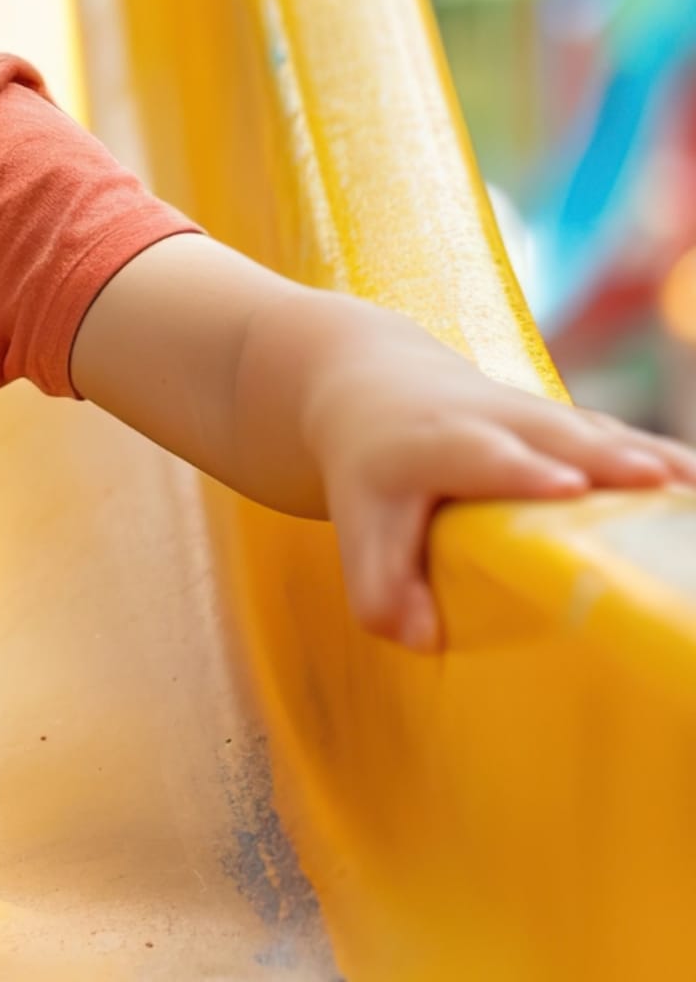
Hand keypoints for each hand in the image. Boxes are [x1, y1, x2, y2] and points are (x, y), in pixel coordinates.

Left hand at [302, 325, 695, 651]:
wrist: (378, 385)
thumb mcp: (359, 521)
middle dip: (604, 457)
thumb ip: (381, 585)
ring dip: (655, 461)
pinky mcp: (580, 428)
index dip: (520, 468)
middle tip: (653, 480)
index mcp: (436, 441)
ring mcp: (545, 418)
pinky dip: (672, 466)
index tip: (565, 485)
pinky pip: (632, 443)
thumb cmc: (376, 472)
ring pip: (604, 435)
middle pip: (556, 434)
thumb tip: (424, 638)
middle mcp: (497, 418)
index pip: (480, 453)